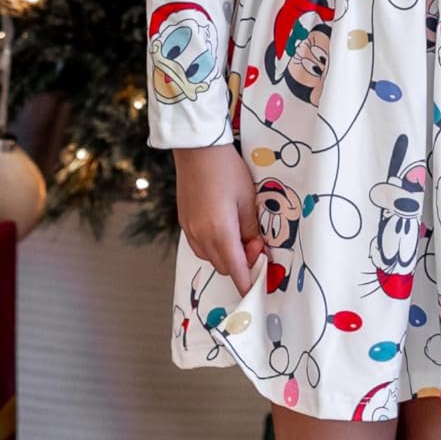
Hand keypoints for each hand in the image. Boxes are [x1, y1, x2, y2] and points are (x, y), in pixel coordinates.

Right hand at [173, 143, 264, 294]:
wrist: (197, 150)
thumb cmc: (227, 170)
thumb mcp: (248, 199)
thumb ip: (252, 228)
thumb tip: (257, 247)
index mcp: (220, 231)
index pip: (235, 269)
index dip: (247, 282)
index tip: (255, 290)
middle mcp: (200, 235)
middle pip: (223, 266)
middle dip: (241, 264)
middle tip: (257, 244)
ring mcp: (189, 230)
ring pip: (210, 257)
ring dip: (226, 255)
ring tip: (241, 234)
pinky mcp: (184, 222)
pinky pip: (199, 246)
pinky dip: (213, 247)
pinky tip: (224, 231)